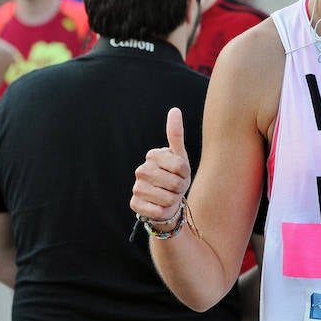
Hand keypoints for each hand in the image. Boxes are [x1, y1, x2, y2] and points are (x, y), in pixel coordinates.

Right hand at [130, 108, 192, 222]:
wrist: (166, 200)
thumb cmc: (175, 176)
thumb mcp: (179, 156)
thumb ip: (176, 134)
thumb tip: (174, 109)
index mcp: (152, 155)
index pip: (181, 166)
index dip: (185, 173)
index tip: (181, 173)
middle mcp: (141, 170)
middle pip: (175, 183)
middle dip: (180, 188)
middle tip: (175, 187)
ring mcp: (136, 187)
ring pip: (168, 199)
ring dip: (173, 200)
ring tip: (168, 196)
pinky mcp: (134, 204)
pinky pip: (158, 211)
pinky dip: (164, 211)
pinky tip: (160, 206)